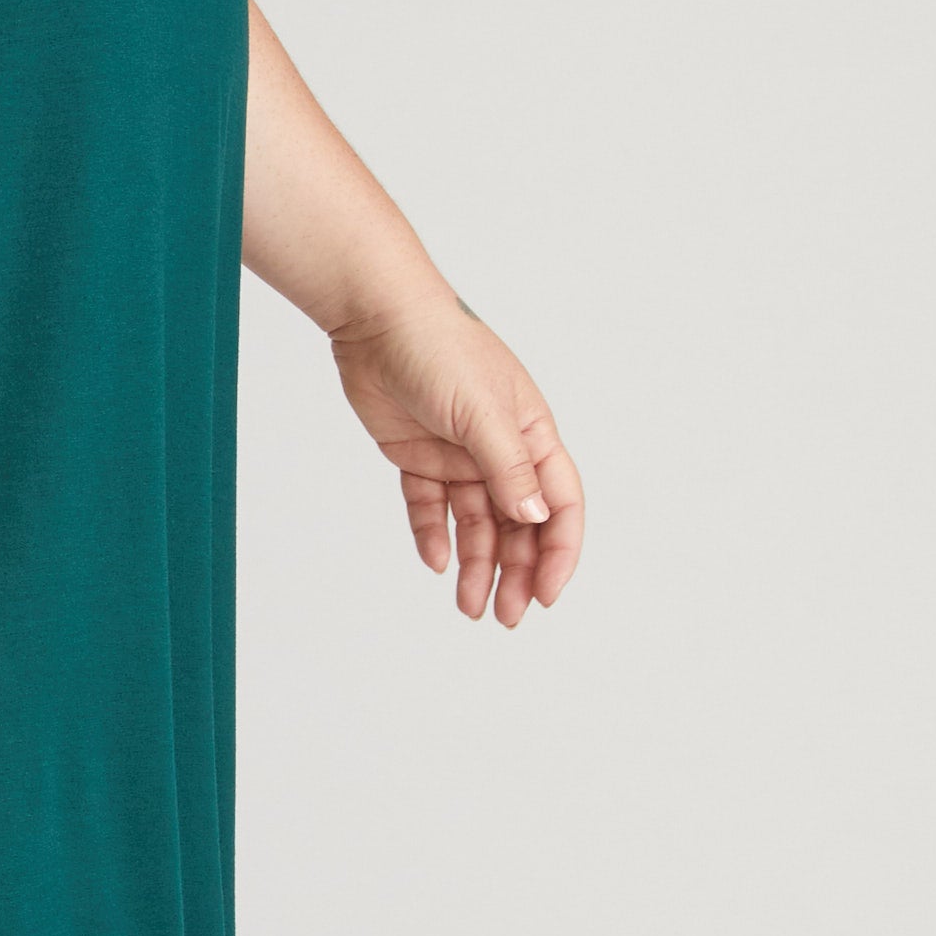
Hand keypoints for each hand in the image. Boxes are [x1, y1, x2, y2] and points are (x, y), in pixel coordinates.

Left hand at [330, 292, 585, 629]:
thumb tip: (537, 518)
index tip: (547, 594)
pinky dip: (434, 536)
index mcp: (532, 434)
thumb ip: (509, 468)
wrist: (375, 320)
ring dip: (477, 565)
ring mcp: (460, 455)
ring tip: (468, 606)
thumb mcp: (482, 412)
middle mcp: (501, 449)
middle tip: (506, 616)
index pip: (560, 503)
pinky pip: (432, 508)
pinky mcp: (419, 457)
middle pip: (519, 524)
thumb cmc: (440, 349)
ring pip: (476, 524)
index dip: (559, 551)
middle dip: (517, 572)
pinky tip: (435, 562)